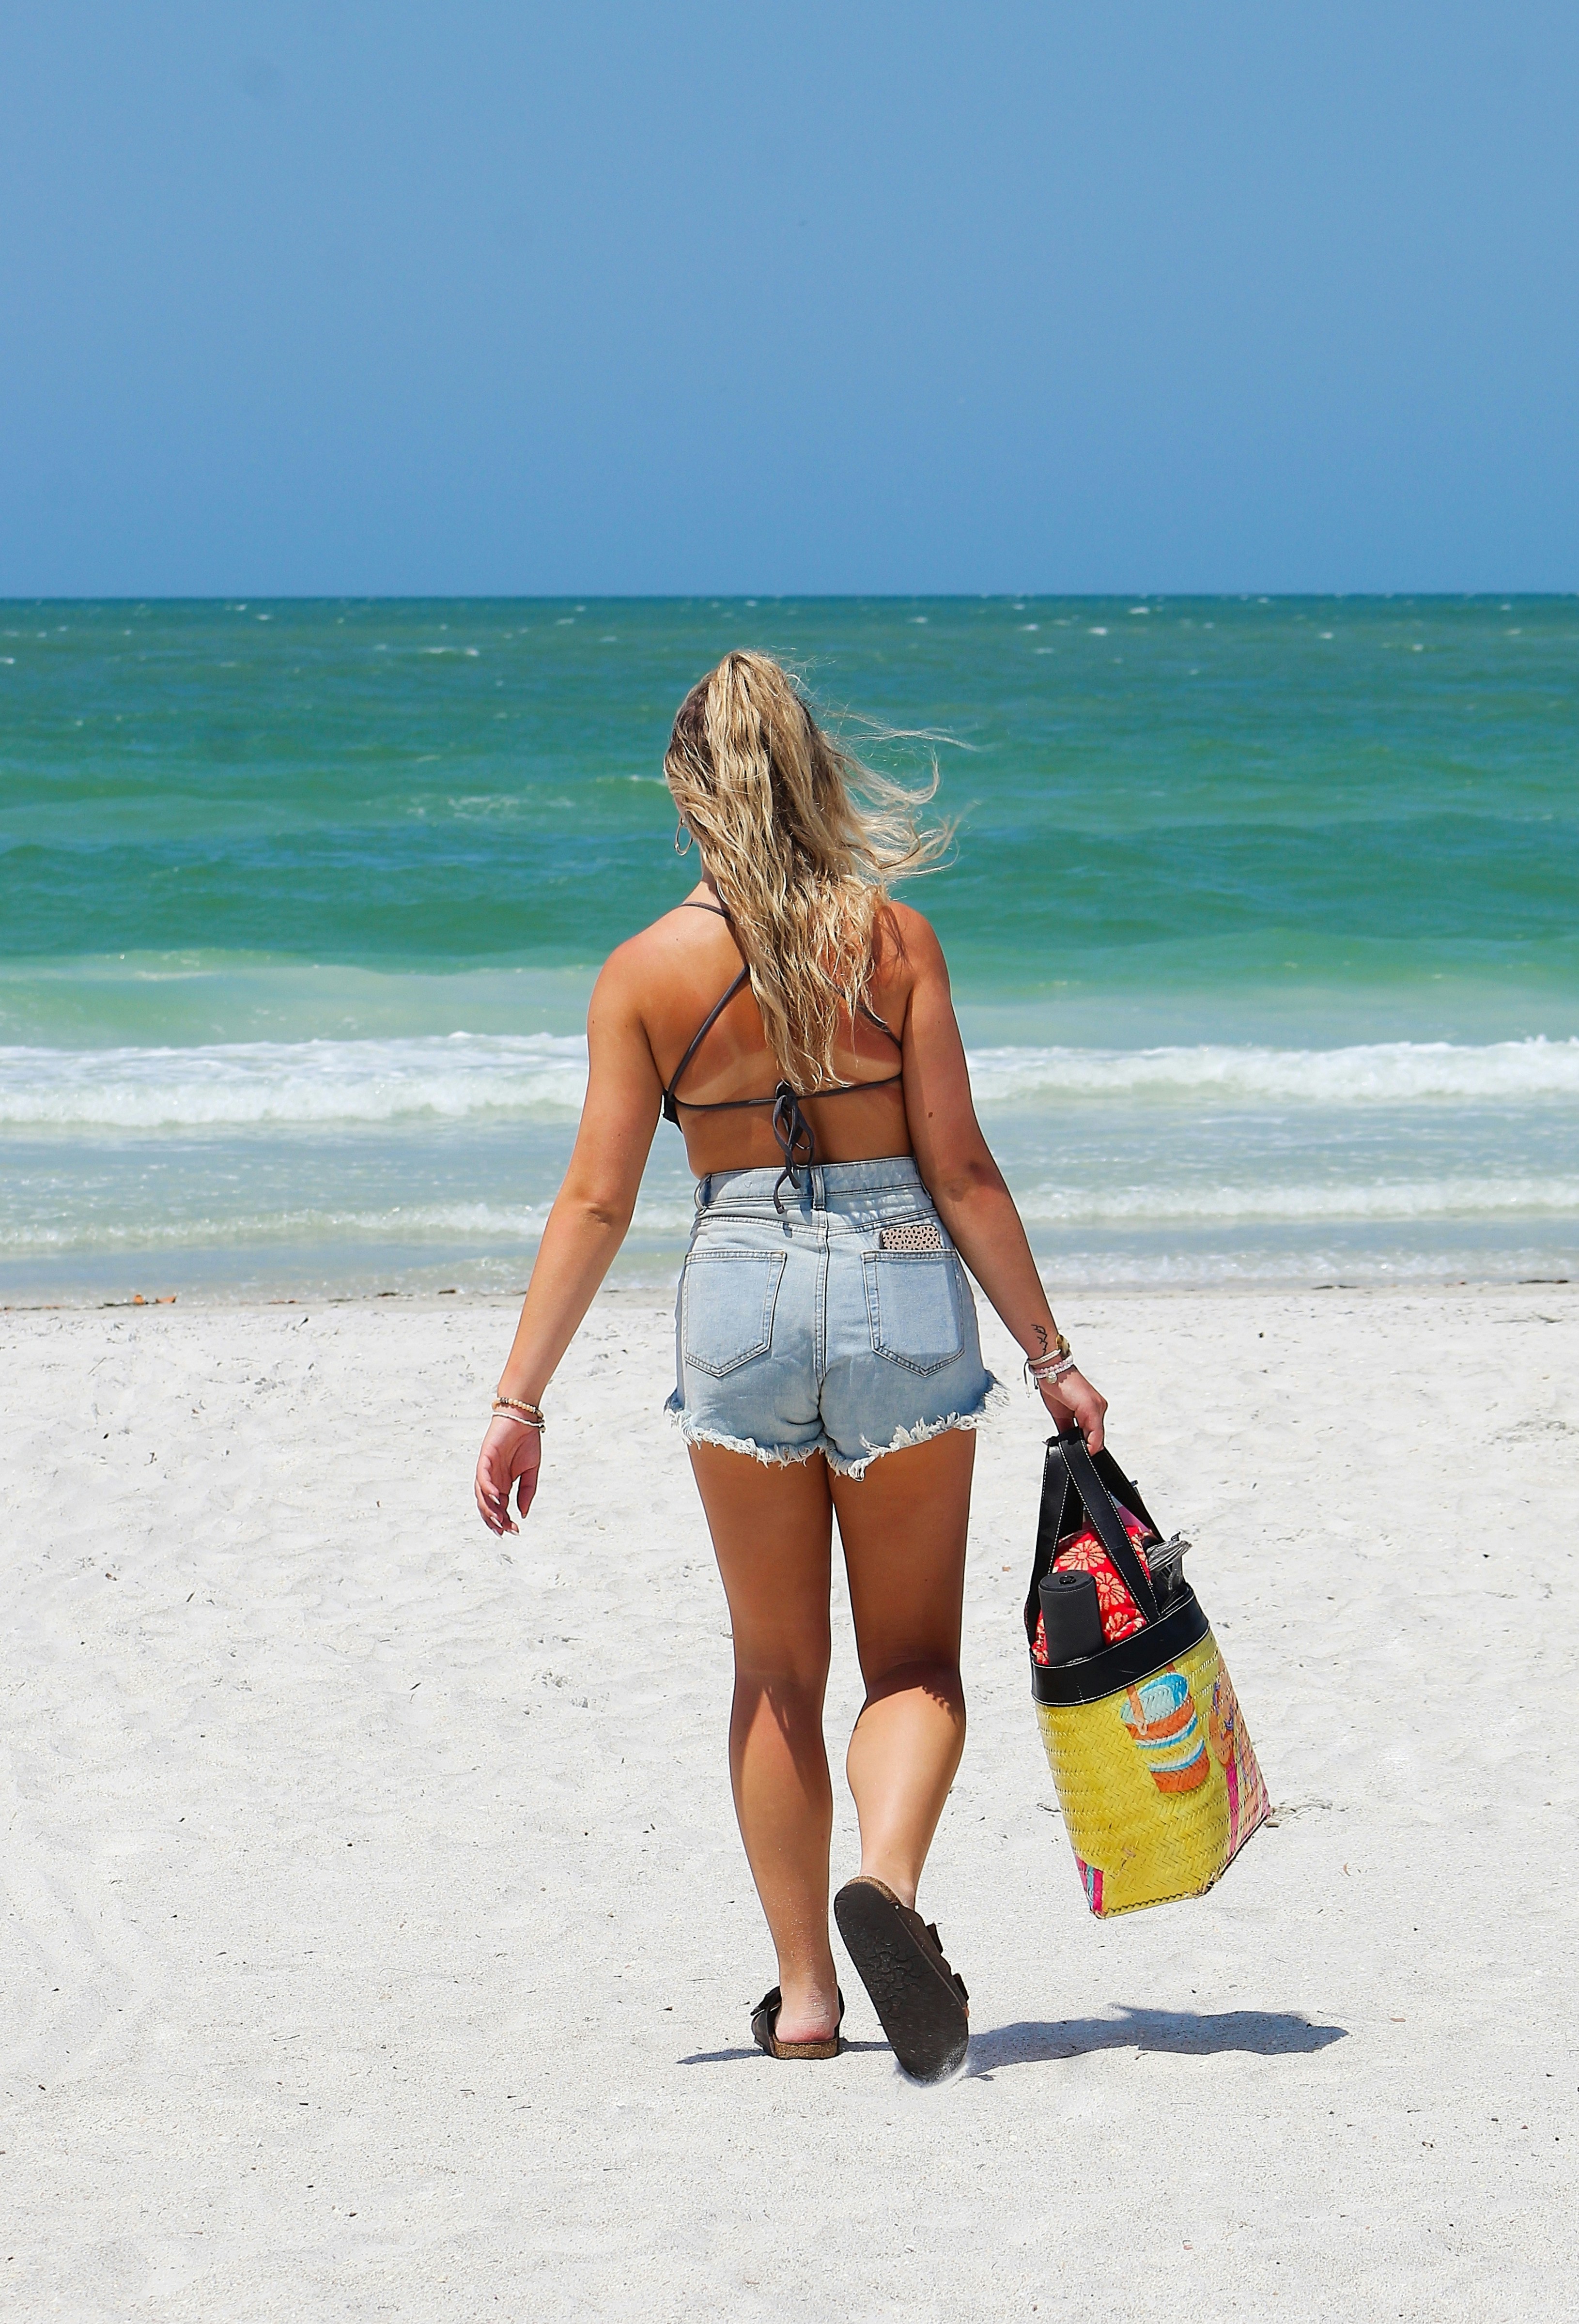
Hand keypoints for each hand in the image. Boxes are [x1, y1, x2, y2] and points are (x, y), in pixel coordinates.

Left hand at [475, 1414, 541, 1534]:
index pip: (500, 1507)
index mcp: (502, 1484)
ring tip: (499, 1520)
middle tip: (505, 1530)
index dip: (505, 1520)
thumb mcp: (531, 1472)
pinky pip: (482, 1477)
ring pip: (481, 1494)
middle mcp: (492, 1479)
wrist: (524, 1419)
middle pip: (488, 1505)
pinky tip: (496, 1497)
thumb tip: (522, 1513)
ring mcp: (486, 1469)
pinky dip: (487, 1488)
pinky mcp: (484, 1458)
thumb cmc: (526, 1442)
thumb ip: (527, 1492)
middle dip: (495, 1520)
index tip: (515, 1531)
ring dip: (489, 1508)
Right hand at [1038, 1367, 1106, 1453]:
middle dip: (1087, 1447)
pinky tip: (1084, 1448)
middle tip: (1077, 1456)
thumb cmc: (1055, 1386)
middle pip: (1097, 1435)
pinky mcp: (1092, 1407)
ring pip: (1097, 1435)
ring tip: (1077, 1452)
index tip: (1081, 1455)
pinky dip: (1090, 1442)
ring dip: (1087, 1445)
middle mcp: (1099, 1406)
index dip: (1088, 1446)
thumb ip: (1067, 1429)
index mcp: (1092, 1407)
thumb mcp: (1061, 1415)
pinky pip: (1095, 1431)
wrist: (1051, 1369)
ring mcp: (1097, 1407)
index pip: (1094, 1432)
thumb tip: (1067, 1443)